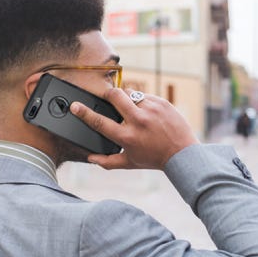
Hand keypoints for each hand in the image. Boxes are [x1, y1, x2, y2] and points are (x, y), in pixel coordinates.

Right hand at [69, 88, 198, 169]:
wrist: (182, 153)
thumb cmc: (154, 159)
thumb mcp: (130, 163)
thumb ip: (108, 162)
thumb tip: (90, 158)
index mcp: (127, 137)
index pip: (100, 122)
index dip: (84, 113)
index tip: (75, 106)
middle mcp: (138, 121)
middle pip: (114, 96)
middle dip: (107, 94)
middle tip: (106, 98)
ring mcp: (150, 109)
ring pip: (130, 93)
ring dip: (126, 99)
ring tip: (131, 110)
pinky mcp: (161, 102)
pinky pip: (144, 95)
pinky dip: (141, 102)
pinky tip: (146, 113)